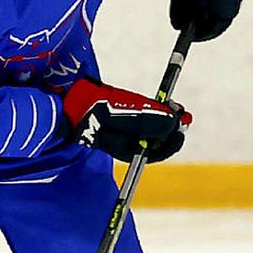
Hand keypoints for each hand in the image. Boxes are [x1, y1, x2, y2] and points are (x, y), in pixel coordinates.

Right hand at [62, 78, 190, 163]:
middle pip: (158, 139)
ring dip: (166, 117)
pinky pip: (146, 117)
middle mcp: (128, 143)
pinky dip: (155, 110)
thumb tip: (175, 122)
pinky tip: (162, 101)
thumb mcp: (122, 116)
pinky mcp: (124, 117)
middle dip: (172, 126)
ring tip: (173, 104)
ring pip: (154, 127)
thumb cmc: (92, 113)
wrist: (70, 102)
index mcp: (127, 150)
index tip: (182, 125)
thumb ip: (148, 120)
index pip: (157, 152)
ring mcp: (126, 130)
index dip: (173, 141)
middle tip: (182, 112)